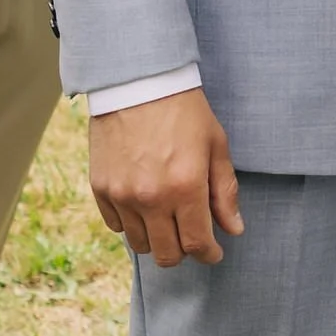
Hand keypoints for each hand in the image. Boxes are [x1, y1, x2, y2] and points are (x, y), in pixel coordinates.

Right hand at [88, 89, 243, 267]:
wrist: (138, 81)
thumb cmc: (184, 109)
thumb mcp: (215, 144)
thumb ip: (225, 191)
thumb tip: (234, 229)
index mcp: (186, 186)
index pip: (197, 243)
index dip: (208, 254)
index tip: (213, 251)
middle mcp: (152, 197)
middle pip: (167, 254)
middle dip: (184, 252)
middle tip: (190, 236)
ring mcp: (123, 195)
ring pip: (140, 245)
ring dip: (156, 239)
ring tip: (166, 218)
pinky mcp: (101, 189)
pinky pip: (116, 226)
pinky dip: (131, 223)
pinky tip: (143, 205)